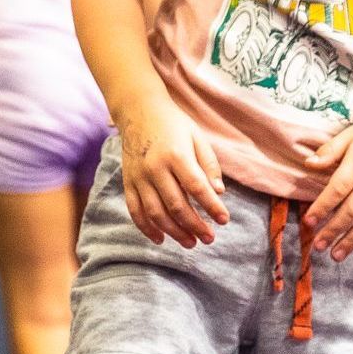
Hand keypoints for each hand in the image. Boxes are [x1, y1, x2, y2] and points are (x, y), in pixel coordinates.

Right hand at [118, 100, 228, 246]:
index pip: (196, 187)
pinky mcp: (128, 182)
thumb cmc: (173, 124)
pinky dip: (147, 228)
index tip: (224, 220)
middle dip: (195, 226)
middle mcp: (155, 167)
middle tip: (210, 238)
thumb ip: (209, 165)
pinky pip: (135, 211)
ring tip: (191, 242)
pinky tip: (161, 239)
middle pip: (176, 205)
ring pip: (156, 213)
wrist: (138, 110)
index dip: (211, 206)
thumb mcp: (197, 137)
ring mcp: (139, 176)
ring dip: (174, 232)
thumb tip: (219, 193)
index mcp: (176, 154)